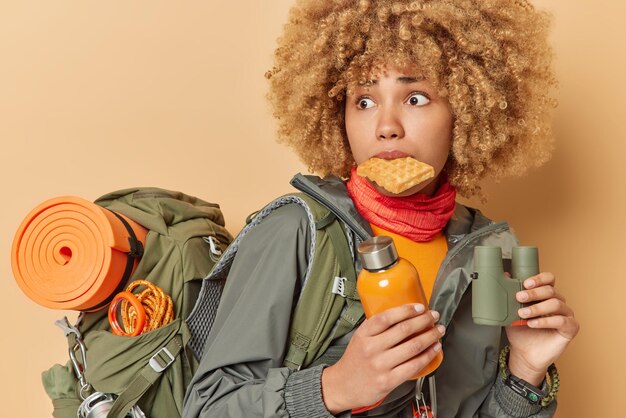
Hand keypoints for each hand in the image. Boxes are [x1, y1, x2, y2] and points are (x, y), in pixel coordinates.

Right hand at [321, 303, 444, 413]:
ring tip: (438, 331)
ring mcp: (380, 365)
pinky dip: (428, 355)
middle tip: (434, 316)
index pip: (387, 317)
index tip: (420, 307)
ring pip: (412, 347)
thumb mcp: (360, 338)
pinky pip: (414, 365)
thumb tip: (404, 315)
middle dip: (424, 320)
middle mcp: (371, 348)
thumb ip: (377, 328)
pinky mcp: (388, 380)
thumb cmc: (355, 360)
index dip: (406, 310)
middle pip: (403, 330)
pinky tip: (434, 349)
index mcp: (364, 334)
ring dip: (430, 336)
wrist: (343, 386)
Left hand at [505, 272, 578, 385]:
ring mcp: (566, 315)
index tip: (526, 283)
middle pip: (551, 291)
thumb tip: (506, 276)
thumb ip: (510, 295)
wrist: (524, 354)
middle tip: (519, 297)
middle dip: (533, 293)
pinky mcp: (570, 328)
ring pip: (556, 304)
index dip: (539, 279)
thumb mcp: (511, 311)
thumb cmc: (520, 332)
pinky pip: (561, 321)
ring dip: (537, 308)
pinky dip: (545, 321)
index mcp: (546, 296)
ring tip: (523, 314)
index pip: (549, 280)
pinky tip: (533, 324)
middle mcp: (559, 303)